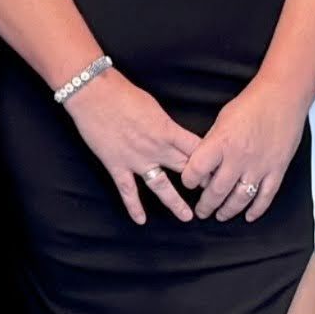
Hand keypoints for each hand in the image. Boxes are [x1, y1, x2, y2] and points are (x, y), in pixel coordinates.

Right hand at [64, 68, 204, 225]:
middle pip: (186, 169)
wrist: (94, 94)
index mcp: (168, 130)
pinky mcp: (117, 165)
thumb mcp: (154, 106)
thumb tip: (172, 135)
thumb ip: (165, 125)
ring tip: (187, 217)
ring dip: (175, 202)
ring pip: (161, 186)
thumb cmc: (123, 94)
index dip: (211, 161)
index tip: (220, 170)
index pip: (197, 150)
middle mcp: (156, 148)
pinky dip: (134, 206)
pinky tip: (141, 220)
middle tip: (213, 196)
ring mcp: (136, 159)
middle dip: (201, 183)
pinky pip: (128, 190)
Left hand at [179, 81, 305, 221]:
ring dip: (228, 210)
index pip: (196, 170)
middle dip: (206, 205)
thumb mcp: (221, 120)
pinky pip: (266, 196)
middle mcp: (239, 158)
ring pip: (240, 198)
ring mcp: (260, 166)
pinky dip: (257, 209)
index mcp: (221, 143)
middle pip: (217, 191)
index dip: (188, 180)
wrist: (283, 96)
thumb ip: (212, 144)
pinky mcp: (277, 169)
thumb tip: (203, 165)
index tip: (188, 183)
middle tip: (201, 211)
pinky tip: (249, 216)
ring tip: (220, 215)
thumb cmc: (251, 104)